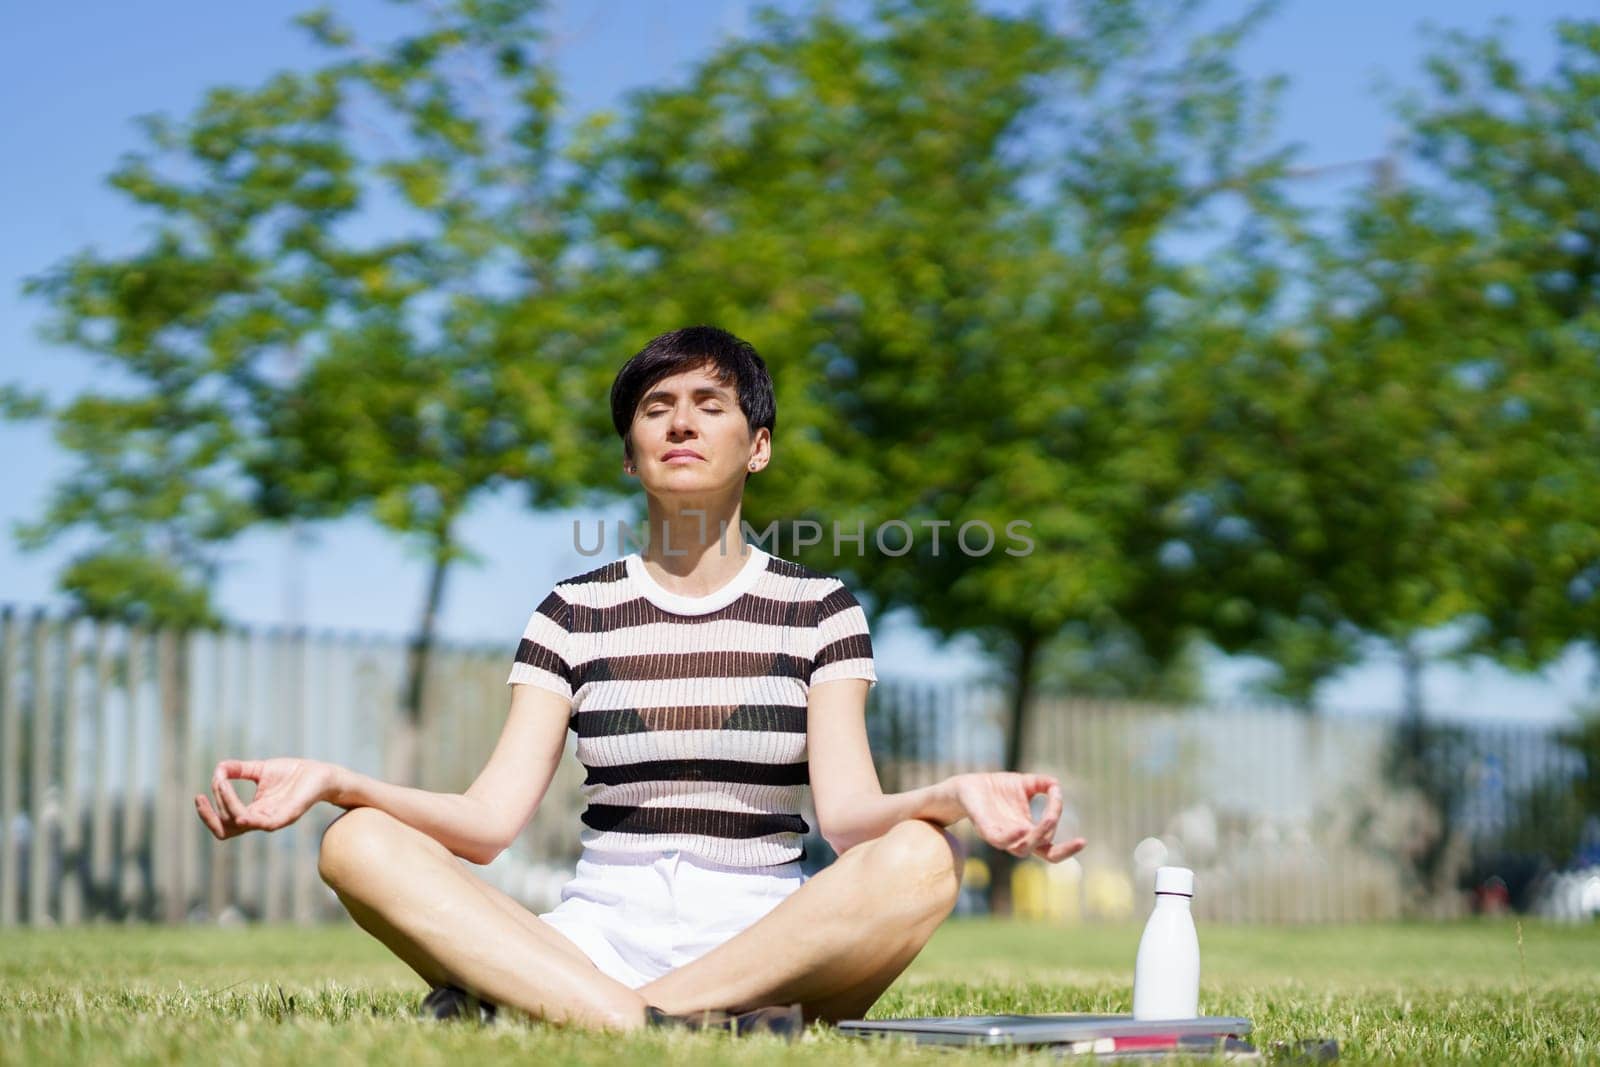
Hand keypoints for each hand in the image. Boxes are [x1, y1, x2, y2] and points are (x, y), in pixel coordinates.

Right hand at [194, 757, 335, 838]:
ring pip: (239, 824)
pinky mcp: (286, 816)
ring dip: (226, 805)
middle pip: (225, 829)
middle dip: (210, 815)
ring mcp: (272, 820)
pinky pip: (261, 823)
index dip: (208, 813)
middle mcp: (260, 819)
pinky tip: (235, 803)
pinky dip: (245, 815)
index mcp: (253, 811)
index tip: (199, 795)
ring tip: (221, 784)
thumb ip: (238, 770)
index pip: (224, 822)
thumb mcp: (260, 769)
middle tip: (203, 795)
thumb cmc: (293, 773)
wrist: (321, 773)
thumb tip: (217, 769)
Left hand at [952, 771, 1085, 861]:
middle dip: (1050, 834)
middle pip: (1040, 851)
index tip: (1084, 840)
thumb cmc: (997, 788)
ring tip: (1047, 821)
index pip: (1051, 849)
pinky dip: (1010, 837)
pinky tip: (1021, 828)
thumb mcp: (1025, 783)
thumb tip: (1057, 786)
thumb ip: (1044, 784)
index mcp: (1029, 831)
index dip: (1069, 850)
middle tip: (1054, 817)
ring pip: (1021, 849)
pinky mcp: (984, 829)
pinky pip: (998, 839)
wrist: (967, 785)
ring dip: (1035, 838)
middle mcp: (1016, 838)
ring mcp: (1000, 835)